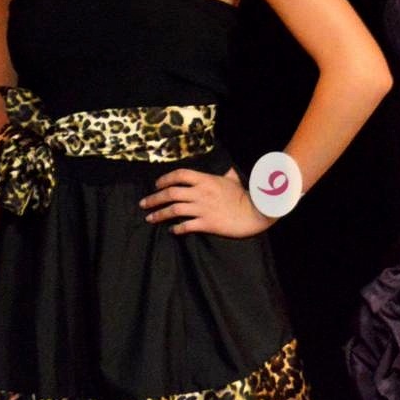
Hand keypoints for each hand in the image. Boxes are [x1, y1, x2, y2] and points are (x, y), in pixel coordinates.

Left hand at [140, 168, 270, 237]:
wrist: (255, 212)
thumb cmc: (244, 196)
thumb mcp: (232, 179)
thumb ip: (224, 174)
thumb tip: (225, 169)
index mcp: (205, 180)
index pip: (179, 175)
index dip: (164, 179)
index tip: (156, 185)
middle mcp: (201, 193)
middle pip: (170, 193)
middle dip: (154, 199)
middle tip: (144, 204)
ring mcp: (203, 209)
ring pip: (173, 210)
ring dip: (159, 214)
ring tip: (150, 218)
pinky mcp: (207, 223)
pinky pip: (186, 226)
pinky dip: (176, 228)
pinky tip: (172, 230)